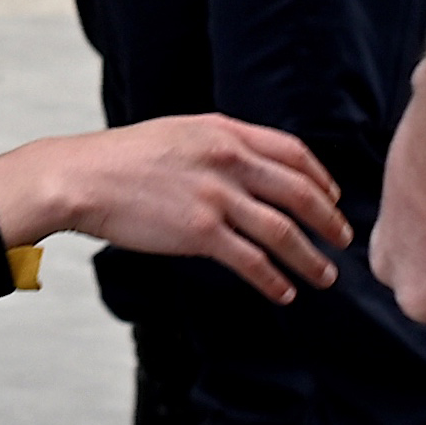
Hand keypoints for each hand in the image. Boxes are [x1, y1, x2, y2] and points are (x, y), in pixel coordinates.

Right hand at [0, 115, 347, 302]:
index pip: (292, 152)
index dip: (321, 178)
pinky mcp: (201, 231)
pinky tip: (283, 292)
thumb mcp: (179, 133)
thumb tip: (248, 167)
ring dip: (310, 258)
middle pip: (298, 192)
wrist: (82, 177)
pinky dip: (274, 279)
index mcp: (224, 132)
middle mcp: (228, 160)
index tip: (333, 197)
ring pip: (283, 232)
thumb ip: (218, 145)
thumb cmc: (122, 159)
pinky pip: (252, 260)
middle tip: (343, 240)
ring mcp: (216, 196)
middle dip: (329, 220)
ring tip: (325, 276)